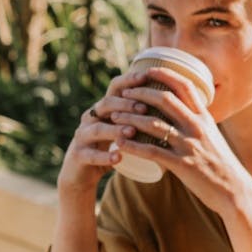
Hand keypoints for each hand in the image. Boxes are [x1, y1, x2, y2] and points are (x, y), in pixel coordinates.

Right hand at [55, 70, 153, 194]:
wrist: (81, 174)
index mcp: (103, 108)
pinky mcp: (78, 156)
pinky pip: (91, 155)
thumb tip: (173, 100)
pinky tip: (118, 158)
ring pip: (97, 129)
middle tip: (144, 109)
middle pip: (105, 104)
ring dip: (115, 129)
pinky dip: (105, 156)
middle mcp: (90, 117)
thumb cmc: (109, 147)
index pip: (115, 88)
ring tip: (132, 132)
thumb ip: (139, 115)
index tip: (147, 77)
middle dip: (125, 105)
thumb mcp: (122, 128)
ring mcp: (82, 136)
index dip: (129, 81)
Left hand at [109, 66, 251, 214]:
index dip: (164, 74)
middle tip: (125, 93)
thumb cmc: (222, 165)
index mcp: (205, 118)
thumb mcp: (213, 136)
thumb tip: (184, 112)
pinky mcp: (182, 165)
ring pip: (153, 124)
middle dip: (140, 93)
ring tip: (114, 116)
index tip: (146, 71)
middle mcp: (197, 127)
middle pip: (164, 99)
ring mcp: (189, 145)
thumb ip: (198, 124)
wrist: (235, 190)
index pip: (184, 86)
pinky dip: (132, 146)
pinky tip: (119, 144)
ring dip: (130, 118)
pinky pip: (151, 151)